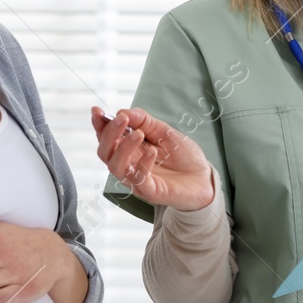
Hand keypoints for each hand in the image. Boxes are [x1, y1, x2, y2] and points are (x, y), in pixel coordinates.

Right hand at [91, 106, 215, 211]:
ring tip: (139, 133)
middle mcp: (128, 165)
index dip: (99, 124)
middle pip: (104, 152)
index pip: (106, 138)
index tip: (97, 110)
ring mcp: (137, 180)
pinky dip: (143, 164)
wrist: (204, 178)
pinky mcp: (150, 192)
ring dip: (123, 147)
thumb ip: (144, 121)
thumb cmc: (183, 155)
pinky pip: (138, 180)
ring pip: (116, 167)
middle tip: (122, 119)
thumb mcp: (164, 131)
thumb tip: (123, 111)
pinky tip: (153, 151)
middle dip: (109, 134)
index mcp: (129, 149)